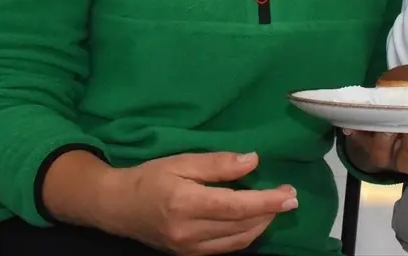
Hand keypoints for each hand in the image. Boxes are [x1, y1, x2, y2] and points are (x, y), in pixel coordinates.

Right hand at [98, 152, 296, 255]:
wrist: (118, 207)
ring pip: (238, 241)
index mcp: (185, 203)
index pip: (235, 207)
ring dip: (262, 224)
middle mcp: (189, 231)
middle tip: (288, 195)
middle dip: (270, 212)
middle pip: (241, 226)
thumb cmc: (149, 177)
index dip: (266, 202)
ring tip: (275, 206)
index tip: (289, 195)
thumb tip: (252, 161)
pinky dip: (245, 235)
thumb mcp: (181, 161)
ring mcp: (189, 249)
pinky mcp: (190, 255)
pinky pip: (226, 248)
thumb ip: (217, 163)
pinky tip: (254, 220)